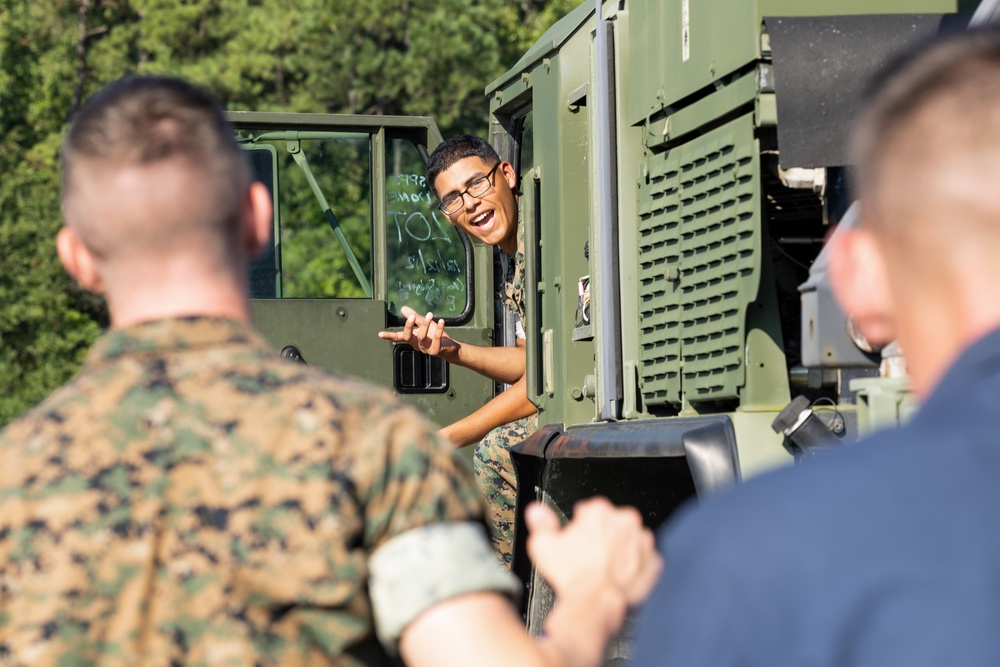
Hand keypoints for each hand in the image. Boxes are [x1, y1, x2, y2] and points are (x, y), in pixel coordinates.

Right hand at [378, 306, 458, 359]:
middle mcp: (417, 345)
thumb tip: (403, 308)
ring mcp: (426, 349)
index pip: (399, 337)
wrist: (451, 348)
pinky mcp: (436, 350)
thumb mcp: (425, 325)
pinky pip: (436, 339)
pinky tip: (441, 321)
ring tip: (430, 314)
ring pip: (421, 337)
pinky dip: (439, 329)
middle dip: (408, 326)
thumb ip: (415, 318)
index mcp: (413, 339)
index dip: (390, 336)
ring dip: (425, 324)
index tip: (380, 334)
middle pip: (408, 337)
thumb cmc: (436, 337)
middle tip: (411, 316)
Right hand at [525, 497, 661, 606]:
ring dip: (619, 548)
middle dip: (602, 535)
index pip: (589, 510)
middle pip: (611, 522)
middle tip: (589, 554)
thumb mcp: (543, 545)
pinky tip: (618, 574)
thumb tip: (536, 511)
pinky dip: (634, 564)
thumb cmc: (573, 576)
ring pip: (629, 539)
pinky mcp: (653, 560)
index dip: (580, 526)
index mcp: (598, 511)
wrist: (594, 603)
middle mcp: (624, 521)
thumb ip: (540, 522)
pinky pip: (643, 558)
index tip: (577, 539)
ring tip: (603, 566)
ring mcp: (641, 541)